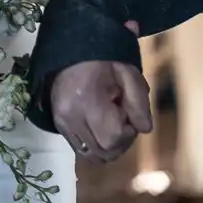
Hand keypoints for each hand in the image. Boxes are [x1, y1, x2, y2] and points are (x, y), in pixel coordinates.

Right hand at [48, 22, 152, 163]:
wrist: (71, 47)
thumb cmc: (102, 58)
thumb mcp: (128, 73)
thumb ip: (140, 103)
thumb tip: (144, 130)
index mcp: (87, 101)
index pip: (113, 138)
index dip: (128, 131)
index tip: (128, 111)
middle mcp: (70, 117)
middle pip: (104, 152)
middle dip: (120, 141)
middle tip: (122, 117)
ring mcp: (61, 123)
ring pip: (92, 156)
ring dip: (108, 147)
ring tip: (112, 124)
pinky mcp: (58, 125)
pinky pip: (81, 149)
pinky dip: (95, 144)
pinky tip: (100, 125)